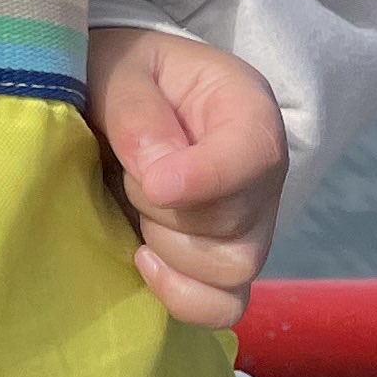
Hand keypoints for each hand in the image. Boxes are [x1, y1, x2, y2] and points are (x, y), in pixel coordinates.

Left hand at [87, 25, 288, 328]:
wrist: (115, 97)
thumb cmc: (121, 73)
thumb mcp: (118, 70)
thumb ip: (136, 113)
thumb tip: (159, 175)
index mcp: (245, 109)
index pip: (255, 155)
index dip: (206, 178)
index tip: (151, 184)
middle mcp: (261, 173)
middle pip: (235, 224)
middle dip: (164, 208)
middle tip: (125, 173)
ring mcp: (250, 224)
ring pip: (232, 271)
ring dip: (168, 248)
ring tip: (133, 208)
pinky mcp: (222, 263)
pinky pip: (225, 306)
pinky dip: (181, 296)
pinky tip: (141, 258)